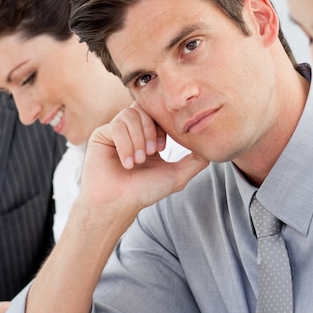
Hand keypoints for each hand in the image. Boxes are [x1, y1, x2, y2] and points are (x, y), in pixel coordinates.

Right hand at [81, 103, 207, 217]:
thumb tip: (211, 149)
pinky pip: (116, 126)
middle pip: (144, 109)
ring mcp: (116, 131)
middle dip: (151, 130)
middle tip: (152, 153)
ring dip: (138, 139)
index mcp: (148, 136)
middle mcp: (132, 131)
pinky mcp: (101, 135)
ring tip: (138, 161)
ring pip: (130, 115)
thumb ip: (195, 161)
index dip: (162, 125)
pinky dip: (125, 145)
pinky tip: (127, 163)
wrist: (119, 203)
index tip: (162, 147)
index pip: (157, 113)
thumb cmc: (144, 191)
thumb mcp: (176, 175)